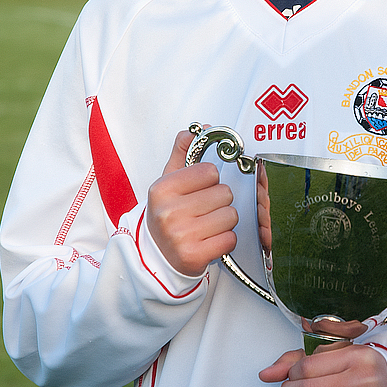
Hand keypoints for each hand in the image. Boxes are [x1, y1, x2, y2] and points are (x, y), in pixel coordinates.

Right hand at [146, 130, 237, 275]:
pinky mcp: (193, 256)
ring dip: (224, 222)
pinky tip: (209, 241)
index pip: (210, 171)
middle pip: (224, 193)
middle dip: (219, 202)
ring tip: (206, 226)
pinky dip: (224, 240)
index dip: (210, 181)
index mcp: (162, 189)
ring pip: (230, 216)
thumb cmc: (167, 216)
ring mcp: (180, 236)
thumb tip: (200, 129)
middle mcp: (168, 212)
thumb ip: (183, 153)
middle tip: (203, 211)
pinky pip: (230, 239)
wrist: (156, 257)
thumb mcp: (168, 183)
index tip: (198, 191)